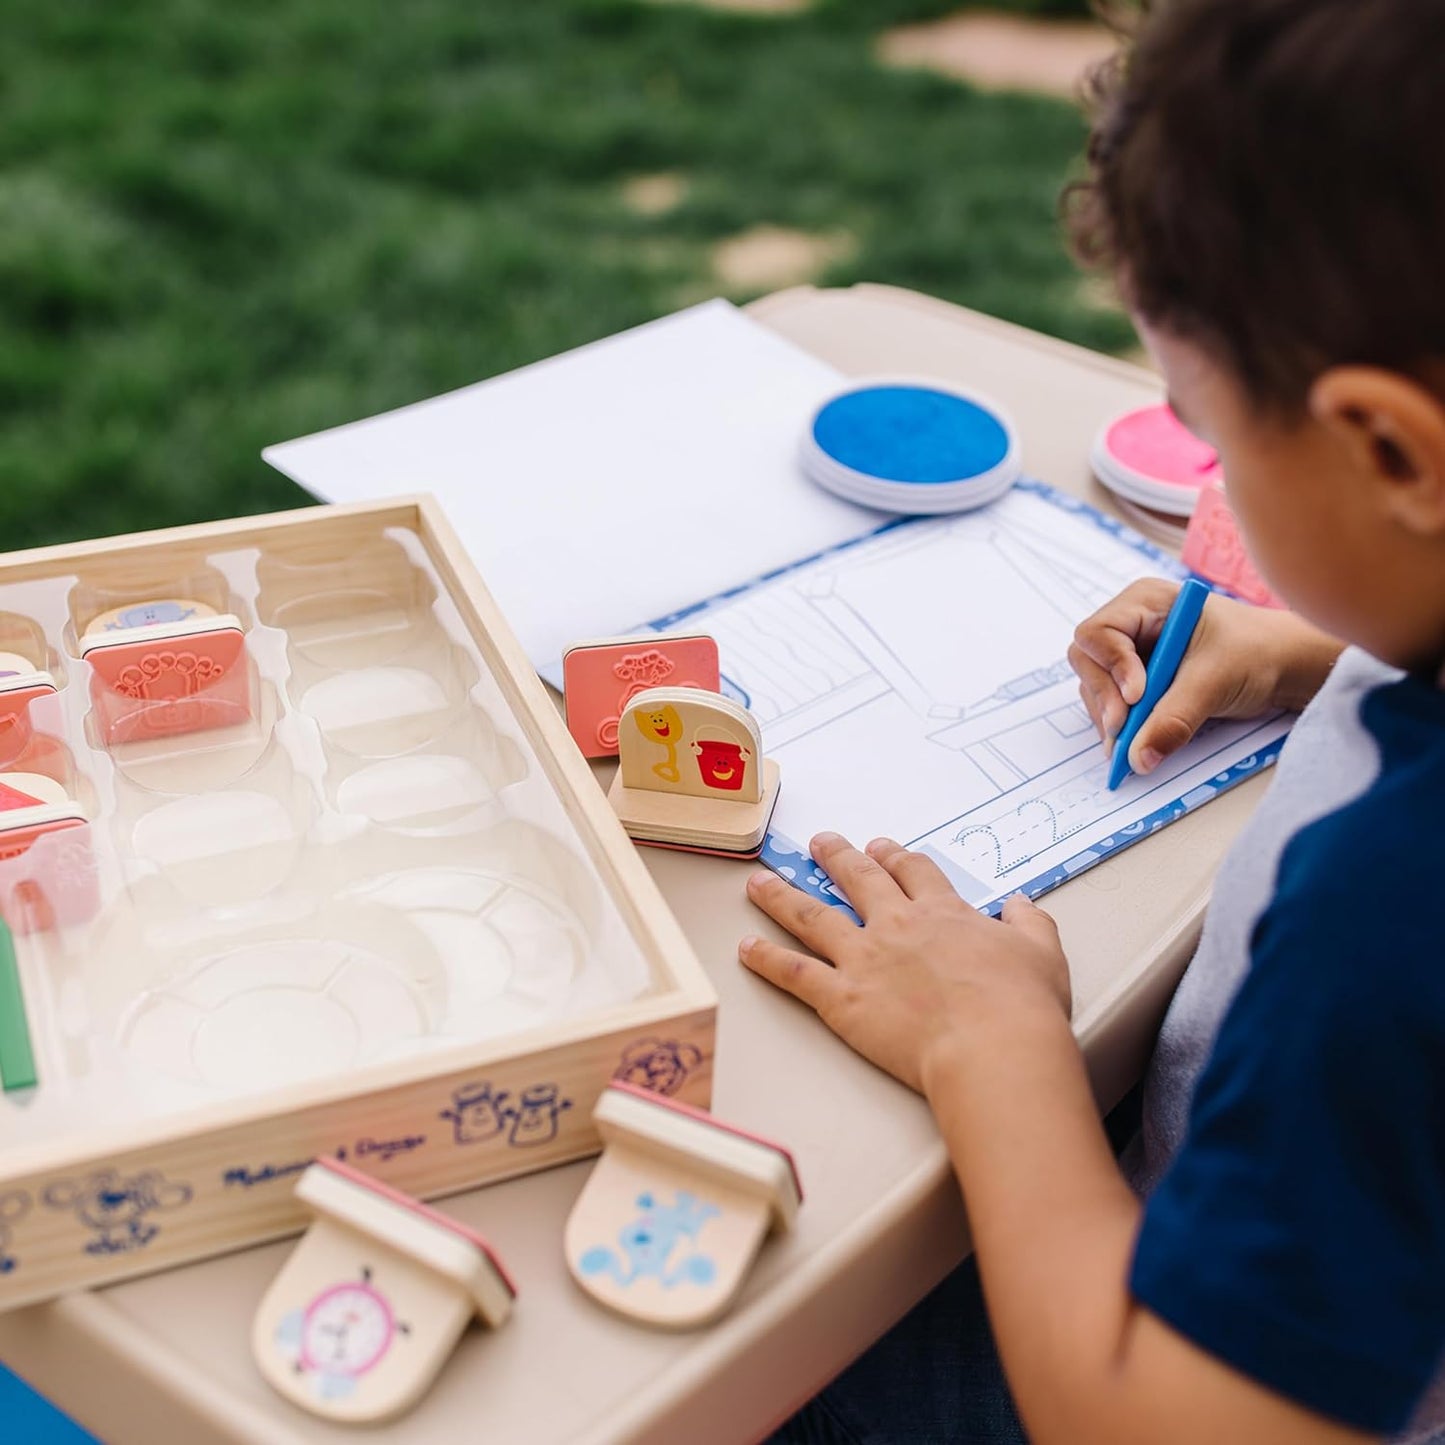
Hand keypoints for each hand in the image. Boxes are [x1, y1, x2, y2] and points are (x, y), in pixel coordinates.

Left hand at [739, 833, 1069, 1092]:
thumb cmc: (1021, 1005)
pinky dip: (766, 959)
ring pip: (811, 916)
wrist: (991, 1045)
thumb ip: (1029, 922)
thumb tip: (1020, 904)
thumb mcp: (1042, 952)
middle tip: (821, 843)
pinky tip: (746, 947)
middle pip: (857, 880)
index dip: (896, 857)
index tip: (883, 847)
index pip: (913, 872)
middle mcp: (896, 925)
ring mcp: (863, 958)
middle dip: (836, 857)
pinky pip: (794, 973)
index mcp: (942, 912)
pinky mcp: (840, 998)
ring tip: (759, 881)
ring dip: (782, 895)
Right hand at [1068, 579, 1342, 774]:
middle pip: (1089, 662)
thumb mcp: (1214, 682)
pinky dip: (1119, 727)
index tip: (1137, 697)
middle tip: (1122, 731)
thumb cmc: (1256, 652)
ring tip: (1128, 746)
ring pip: (1097, 688)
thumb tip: (1138, 759)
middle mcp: (1131, 625)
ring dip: (1109, 717)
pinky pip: (1112, 705)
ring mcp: (1131, 654)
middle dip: (1105, 697)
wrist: (1285, 666)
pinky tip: (1133, 744)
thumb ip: (1173, 719)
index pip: (1099, 633)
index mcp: (1146, 603)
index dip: (1111, 666)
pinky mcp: (1138, 681)